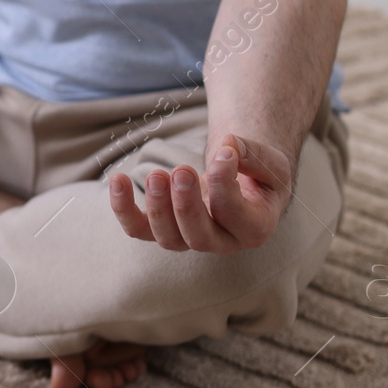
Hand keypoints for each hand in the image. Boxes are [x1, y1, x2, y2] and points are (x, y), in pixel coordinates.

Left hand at [107, 134, 293, 253]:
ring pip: (168, 238)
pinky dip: (123, 208)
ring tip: (156, 175)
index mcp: (253, 228)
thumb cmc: (258, 174)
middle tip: (182, 171)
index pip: (235, 215)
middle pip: (199, 237)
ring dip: (158, 207)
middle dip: (186, 205)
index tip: (224, 152)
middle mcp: (222, 241)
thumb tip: (227, 146)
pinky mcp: (162, 228)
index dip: (226, 183)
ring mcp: (189, 238)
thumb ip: (253, 155)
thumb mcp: (270, 162)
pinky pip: (138, 229)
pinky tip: (117, 179)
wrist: (242, 182)